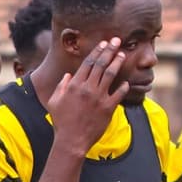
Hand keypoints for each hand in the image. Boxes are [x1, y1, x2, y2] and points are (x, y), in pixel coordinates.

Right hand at [46, 39, 129, 155]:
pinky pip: (119, 93)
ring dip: (117, 63)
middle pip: (100, 65)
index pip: (88, 63)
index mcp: (74, 85)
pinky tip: (127, 82)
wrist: (71, 140)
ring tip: (122, 54)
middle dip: (109, 50)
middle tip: (117, 41)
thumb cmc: (61, 122)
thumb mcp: (54, 102)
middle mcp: (87, 88)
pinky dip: (123, 87)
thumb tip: (68, 76)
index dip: (97, 51)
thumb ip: (61, 87)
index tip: (104, 43)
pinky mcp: (108, 107)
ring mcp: (98, 97)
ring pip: (110, 75)